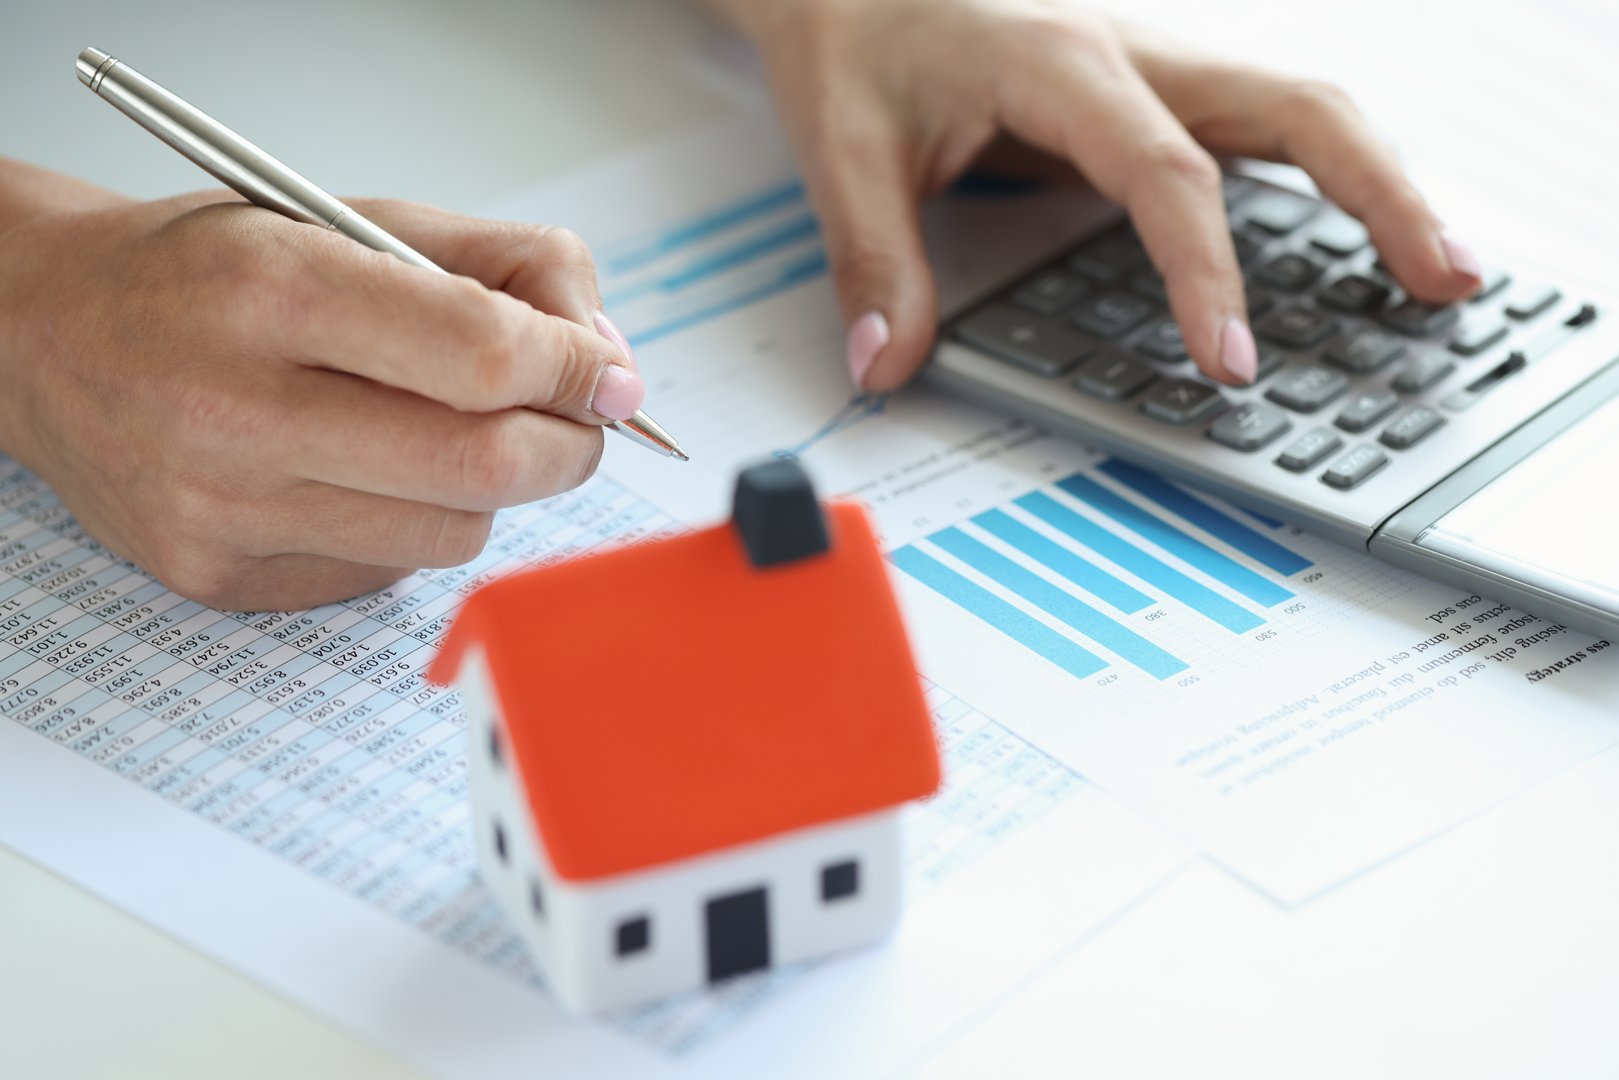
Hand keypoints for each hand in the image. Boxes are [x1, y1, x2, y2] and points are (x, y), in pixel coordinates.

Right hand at [0, 169, 641, 609]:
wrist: (50, 335)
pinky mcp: (217, 576)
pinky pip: (387, 572)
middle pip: (484, 465)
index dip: (575, 369)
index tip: (607, 374)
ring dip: (492, 489)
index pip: (482, 354)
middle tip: (576, 420)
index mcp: (273, 288)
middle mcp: (235, 408)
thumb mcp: (354, 216)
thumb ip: (504, 265)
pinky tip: (366, 475)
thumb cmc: (214, 271)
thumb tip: (607, 358)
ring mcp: (221, 509)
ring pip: (451, 534)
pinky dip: (414, 525)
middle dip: (567, 445)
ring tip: (454, 436)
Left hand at [707, 0, 1482, 388]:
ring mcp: (1158, 62)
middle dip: (1382, 193)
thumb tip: (888, 363)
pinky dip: (1329, 176)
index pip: (1165, 173)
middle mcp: (1133, 51)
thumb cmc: (856, 37)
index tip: (1228, 362)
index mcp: (1063, 62)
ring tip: (1441, 267)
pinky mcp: (1158, 85)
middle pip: (1297, 103)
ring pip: (1302, 104)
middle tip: (1444, 282)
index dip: (1206, 272)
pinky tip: (1359, 232)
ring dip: (1380, 178)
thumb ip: (873, 259)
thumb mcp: (842, 146)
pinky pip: (1265, 125)